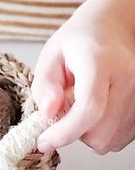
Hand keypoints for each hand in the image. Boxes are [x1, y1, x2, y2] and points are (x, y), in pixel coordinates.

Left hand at [31, 0, 134, 153]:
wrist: (113, 28)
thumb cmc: (79, 41)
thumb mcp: (51, 53)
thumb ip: (45, 83)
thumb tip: (48, 113)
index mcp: (100, 61)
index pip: (89, 107)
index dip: (65, 131)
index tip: (44, 141)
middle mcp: (127, 80)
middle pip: (101, 131)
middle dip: (73, 132)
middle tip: (61, 110)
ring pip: (111, 140)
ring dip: (88, 132)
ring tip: (80, 104)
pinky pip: (121, 138)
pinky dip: (103, 132)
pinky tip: (95, 109)